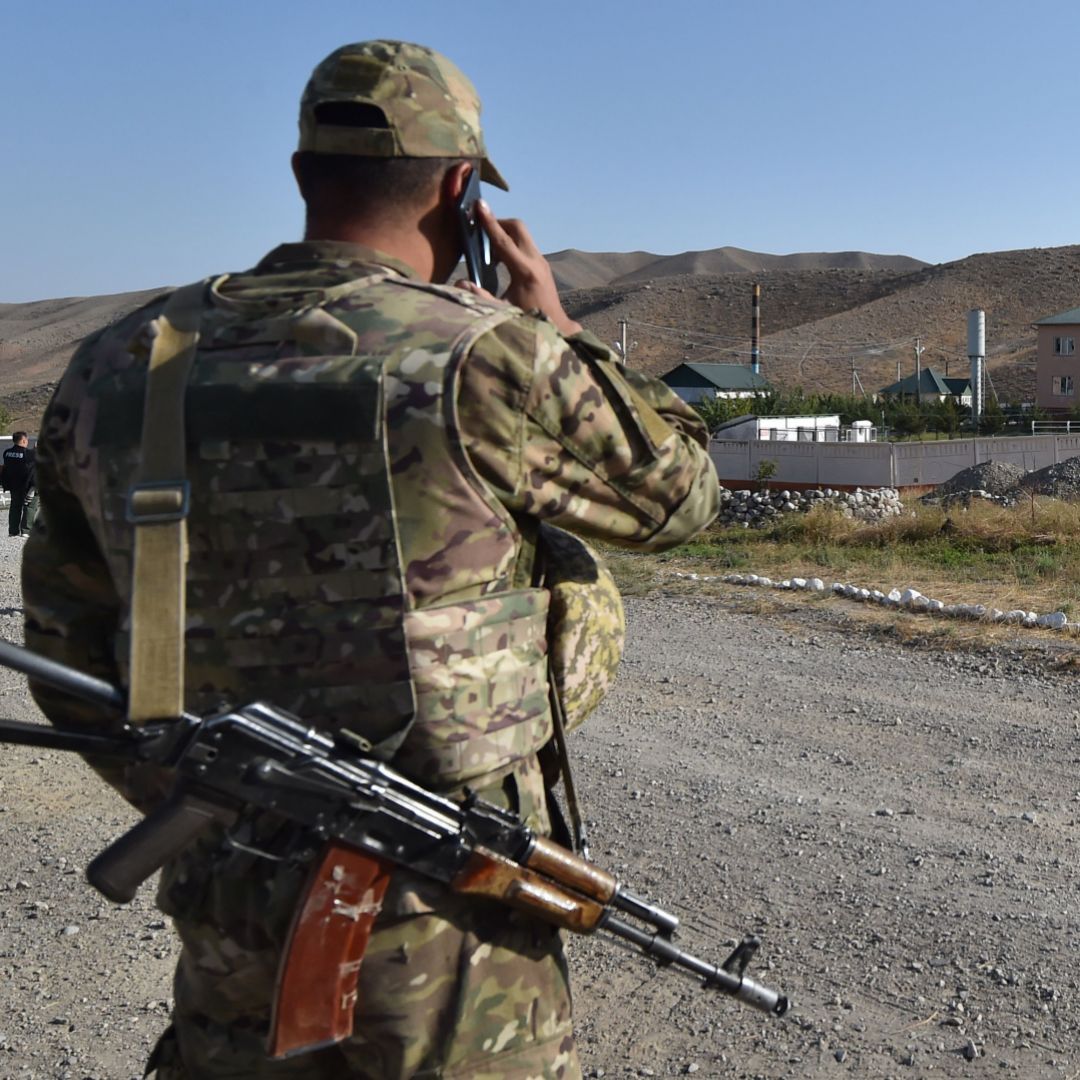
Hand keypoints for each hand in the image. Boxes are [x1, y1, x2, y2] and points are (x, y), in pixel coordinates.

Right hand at [476, 201, 582, 336]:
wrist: (556, 327)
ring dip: (505, 233)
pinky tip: (500, 259)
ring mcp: (542, 261)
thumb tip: (459, 284)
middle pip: (517, 227)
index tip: (479, 204)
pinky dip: (511, 243)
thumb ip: (481, 297)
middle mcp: (536, 262)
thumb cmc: (528, 322)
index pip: (503, 240)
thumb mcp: (502, 312)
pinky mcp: (543, 264)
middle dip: (498, 222)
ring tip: (488, 248)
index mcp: (525, 272)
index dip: (489, 222)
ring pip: (522, 234)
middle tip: (481, 228)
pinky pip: (525, 244)